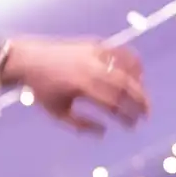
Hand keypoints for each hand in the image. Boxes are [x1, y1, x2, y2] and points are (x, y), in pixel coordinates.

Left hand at [3, 37, 147, 133]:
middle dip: (139, 101)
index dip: (125, 116)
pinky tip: (137, 76)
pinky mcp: (96, 44)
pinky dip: (133, 63)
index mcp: (81, 86)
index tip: (133, 126)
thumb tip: (104, 133)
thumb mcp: (57, 113)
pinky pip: (121, 53)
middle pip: (124, 85)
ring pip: (126, 67)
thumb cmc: (42, 90)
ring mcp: (95, 53)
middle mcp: (91, 67)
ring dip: (139, 84)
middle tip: (146, 115)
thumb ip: (81, 125)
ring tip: (143, 98)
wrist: (29, 59)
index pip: (112, 103)